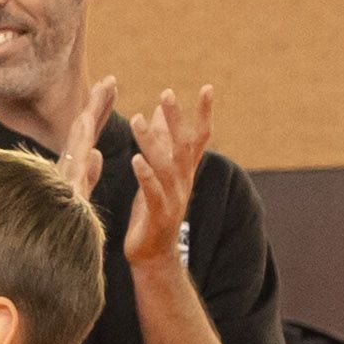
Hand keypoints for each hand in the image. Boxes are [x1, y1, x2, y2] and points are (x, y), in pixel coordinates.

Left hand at [101, 80, 216, 279]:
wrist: (152, 256)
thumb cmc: (151, 210)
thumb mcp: (157, 174)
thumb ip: (161, 144)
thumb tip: (159, 112)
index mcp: (184, 172)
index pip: (198, 138)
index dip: (204, 114)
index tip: (208, 88)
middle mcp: (183, 182)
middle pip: (183, 146)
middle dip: (177, 119)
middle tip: (167, 93)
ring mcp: (173, 199)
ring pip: (165, 166)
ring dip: (152, 142)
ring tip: (138, 119)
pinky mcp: (158, 215)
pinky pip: (152, 192)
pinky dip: (145, 176)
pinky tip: (135, 160)